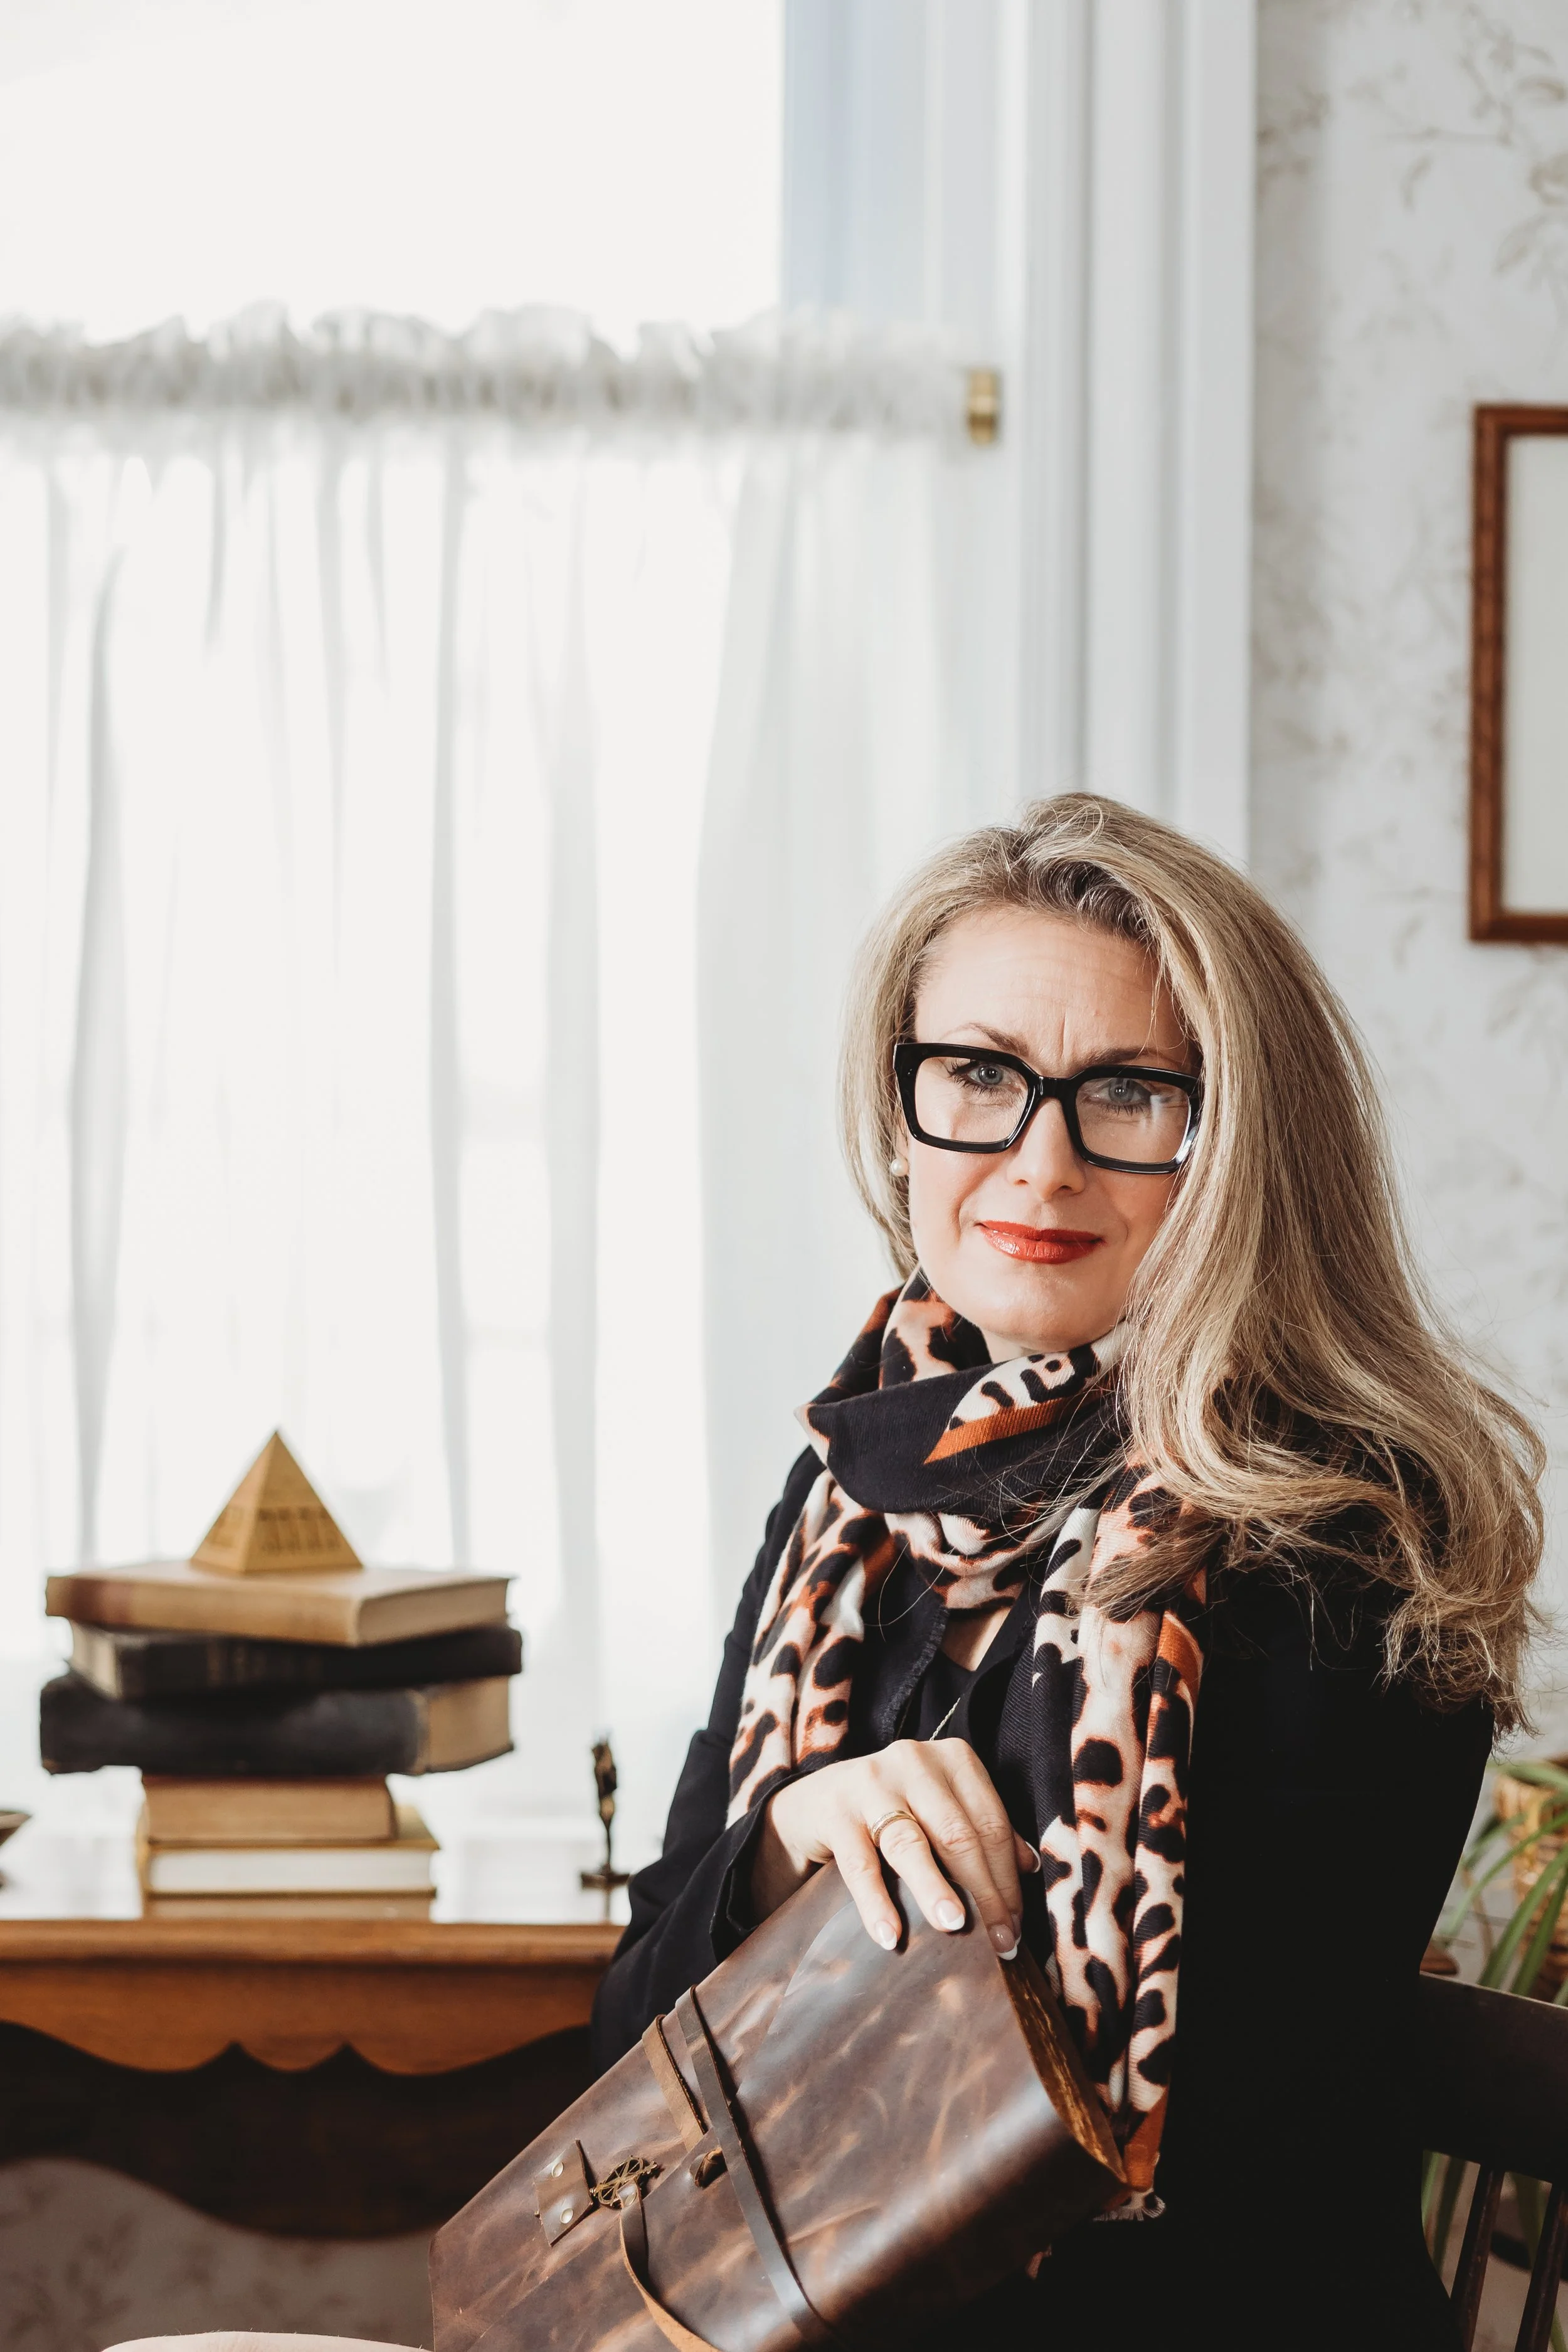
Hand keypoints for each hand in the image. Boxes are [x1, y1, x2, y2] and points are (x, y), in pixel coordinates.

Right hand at [751, 1739, 1040, 1956]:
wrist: (813, 1803)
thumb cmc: (892, 1810)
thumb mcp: (940, 1810)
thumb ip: (981, 1830)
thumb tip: (1030, 1867)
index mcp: (952, 1758)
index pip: (991, 1823)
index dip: (1008, 1879)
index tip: (1016, 1927)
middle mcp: (914, 1761)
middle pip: (959, 1835)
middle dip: (984, 1894)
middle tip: (1000, 1944)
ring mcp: (872, 1783)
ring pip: (912, 1844)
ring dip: (935, 1889)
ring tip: (954, 1926)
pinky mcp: (836, 1810)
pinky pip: (860, 1863)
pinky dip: (876, 1902)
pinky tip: (890, 1936)